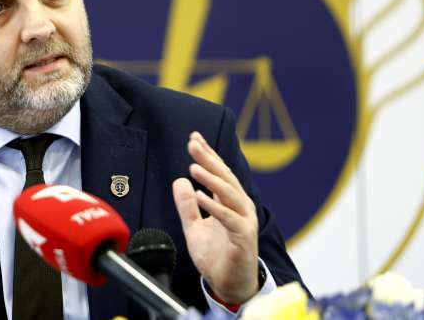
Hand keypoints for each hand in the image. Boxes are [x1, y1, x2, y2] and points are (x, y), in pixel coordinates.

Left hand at [172, 132, 259, 304]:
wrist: (230, 286)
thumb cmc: (217, 257)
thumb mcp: (194, 228)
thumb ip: (187, 206)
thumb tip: (179, 181)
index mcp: (230, 202)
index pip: (219, 173)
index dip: (207, 155)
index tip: (194, 138)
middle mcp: (240, 207)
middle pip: (225, 177)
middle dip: (209, 159)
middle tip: (193, 143)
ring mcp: (244, 221)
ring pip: (229, 194)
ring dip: (211, 179)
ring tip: (194, 168)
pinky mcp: (244, 237)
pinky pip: (229, 218)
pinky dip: (214, 207)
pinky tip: (200, 196)